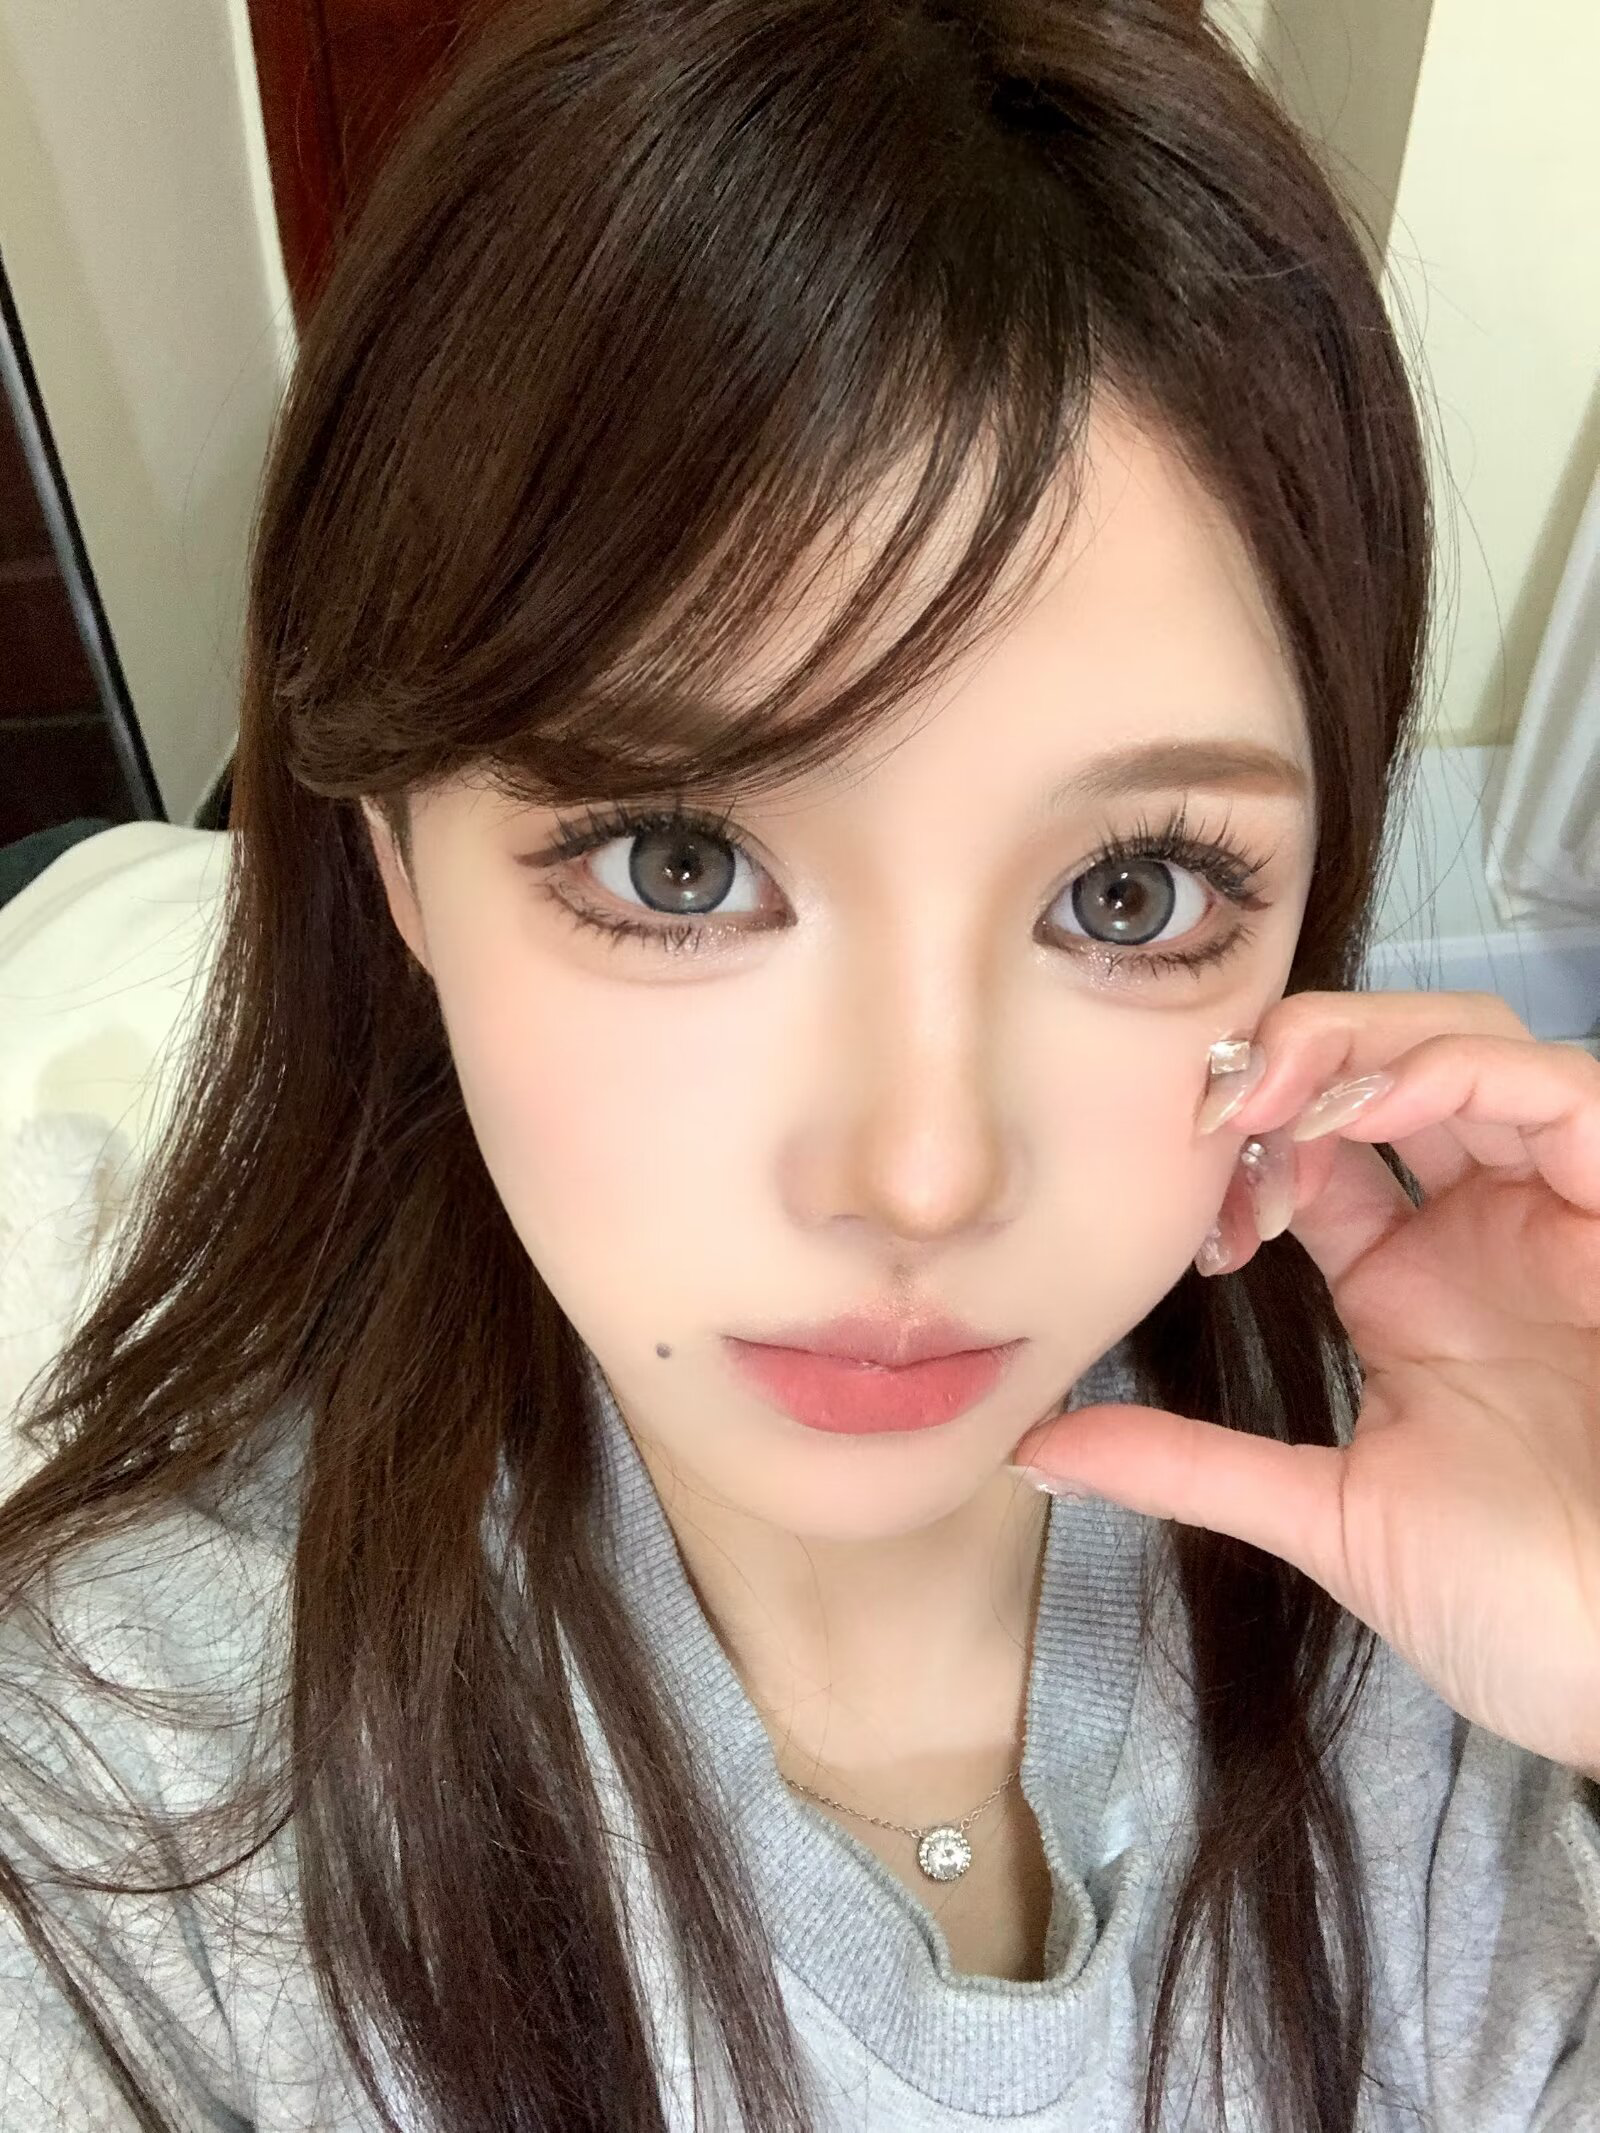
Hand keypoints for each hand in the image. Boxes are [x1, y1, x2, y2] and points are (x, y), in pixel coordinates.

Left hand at [1010, 991, 1599, 1779]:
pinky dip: (1453, 1071)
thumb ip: (1189, 1466)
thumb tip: (1037, 1450)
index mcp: (1413, 1288)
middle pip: (1391, 1066)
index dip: (1242, 1134)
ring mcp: (1557, 1219)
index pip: (1317, 1149)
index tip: (1185, 1180)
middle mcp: (1485, 1232)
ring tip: (1274, 1097)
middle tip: (1216, 1101)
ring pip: (1466, 1045)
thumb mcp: (1328, 1517)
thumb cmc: (1517, 1612)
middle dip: (1294, 1053)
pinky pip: (1557, 1090)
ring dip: (1359, 1042)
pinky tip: (1365, 1112)